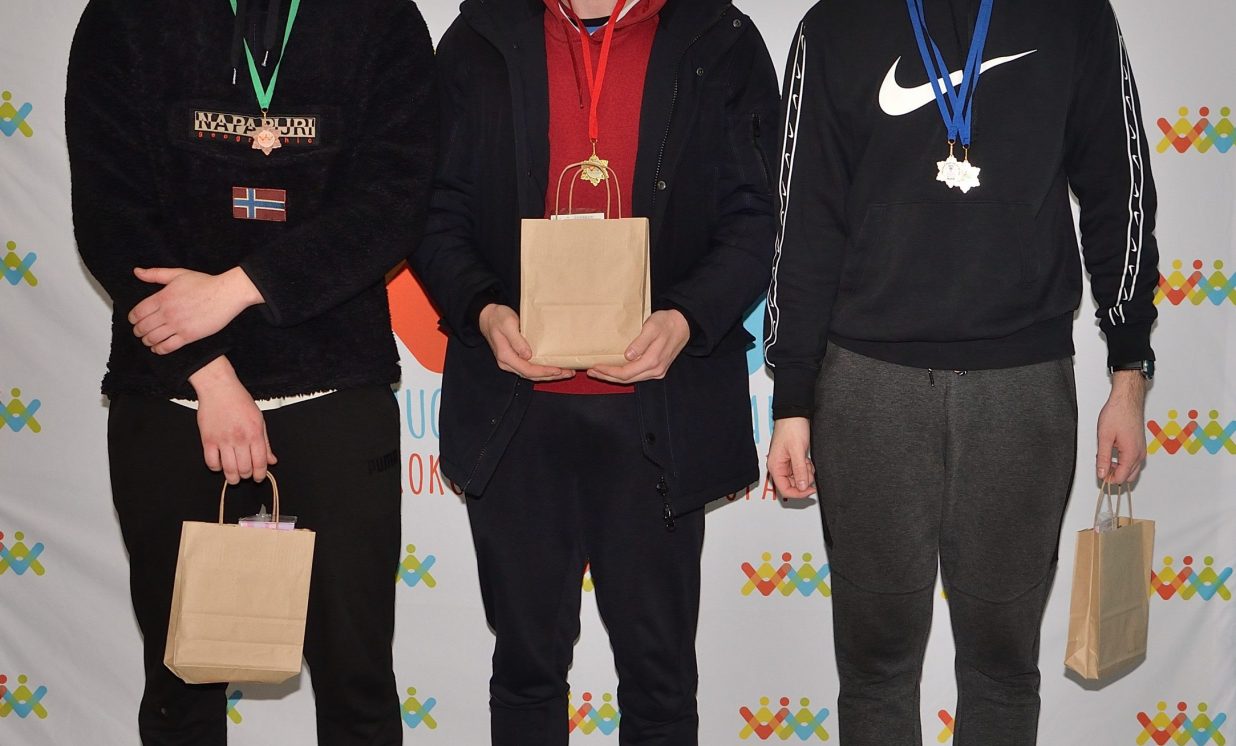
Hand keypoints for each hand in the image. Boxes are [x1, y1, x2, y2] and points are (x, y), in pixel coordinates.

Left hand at [129, 266, 263, 353]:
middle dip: (138, 331)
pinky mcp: (189, 335)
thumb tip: (137, 272)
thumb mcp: (178, 274)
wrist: (226, 294)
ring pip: (153, 338)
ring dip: (146, 341)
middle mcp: (168, 312)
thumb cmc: (204, 283)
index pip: (138, 312)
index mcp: (163, 297)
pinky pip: (168, 346)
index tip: (133, 321)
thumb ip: (155, 274)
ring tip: (147, 341)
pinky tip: (157, 348)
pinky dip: (159, 349)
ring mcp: (178, 325)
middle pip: (143, 327)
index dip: (132, 318)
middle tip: (139, 332)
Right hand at [189, 356, 276, 483]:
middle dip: (246, 476)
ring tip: (234, 476)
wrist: (219, 388)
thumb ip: (266, 443)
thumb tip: (272, 460)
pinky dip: (216, 468)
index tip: (258, 477)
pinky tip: (220, 465)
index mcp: (255, 433)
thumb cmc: (240, 401)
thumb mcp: (259, 420)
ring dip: (232, 477)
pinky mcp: (207, 440)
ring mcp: (223, 440)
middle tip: (245, 474)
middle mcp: (240, 438)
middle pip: (244, 469)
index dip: (260, 474)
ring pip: (228, 469)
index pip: (260, 462)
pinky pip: (211, 462)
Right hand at [478, 304, 573, 380]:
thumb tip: (527, 355)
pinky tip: (553, 367)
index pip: (527, 370)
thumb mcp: (508, 324)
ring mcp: (510, 362)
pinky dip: (542, 370)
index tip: (558, 369)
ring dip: (548, 375)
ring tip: (565, 372)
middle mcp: (507, 363)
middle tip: (568, 373)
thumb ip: (517, 340)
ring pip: (531, 374)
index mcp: (505, 356)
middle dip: (550, 376)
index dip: (544, 371)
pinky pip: (530, 368)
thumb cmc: (498, 318)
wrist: (488, 316)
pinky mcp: (514, 359)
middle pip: (531, 375)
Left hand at [587, 310, 690, 383]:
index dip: (609, 371)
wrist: (683, 324)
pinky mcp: (658, 369)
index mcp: (653, 361)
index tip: (596, 366)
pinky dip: (624, 374)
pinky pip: (638, 375)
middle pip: (627, 379)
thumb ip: (640, 343)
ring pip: (632, 379)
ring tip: (599, 372)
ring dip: (614, 377)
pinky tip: (615, 370)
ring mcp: (658, 371)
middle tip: (591, 371)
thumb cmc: (666, 322)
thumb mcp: (652, 327)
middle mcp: (656, 370)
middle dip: (608, 376)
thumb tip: (628, 356)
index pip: (626, 373)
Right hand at [768, 417, 815, 498]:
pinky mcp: (792, 459)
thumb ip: (800, 471)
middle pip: (792, 485)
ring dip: (806, 473)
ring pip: (797, 478)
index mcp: (775, 466)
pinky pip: (800, 470)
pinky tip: (807, 459)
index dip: (799, 493)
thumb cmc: (792, 428)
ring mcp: (785, 463)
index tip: (810, 490)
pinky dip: (806, 467)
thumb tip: (802, 487)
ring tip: (807, 461)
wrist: (795, 414)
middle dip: (803, 479)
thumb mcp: (798, 451)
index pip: (785, 489)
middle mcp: (778, 466)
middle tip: (809, 468)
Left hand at [1096, 371, 1147, 484]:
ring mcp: (1141, 450)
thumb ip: (1103, 458)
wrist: (1127, 400)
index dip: (1108, 479)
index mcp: (1131, 454)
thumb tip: (1102, 473)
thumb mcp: (1104, 437)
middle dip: (1114, 475)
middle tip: (1101, 465)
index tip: (1098, 473)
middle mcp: (1139, 454)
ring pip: (1131, 469)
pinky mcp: (1139, 445)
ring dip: (1117, 468)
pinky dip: (1121, 461)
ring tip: (1104, 456)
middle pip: (1128, 477)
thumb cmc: (1117, 414)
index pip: (1121, 478)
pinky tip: (1111, 451)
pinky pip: (1132, 460)